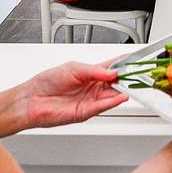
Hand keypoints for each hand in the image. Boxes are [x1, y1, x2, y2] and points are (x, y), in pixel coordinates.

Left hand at [11, 61, 128, 131]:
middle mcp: (93, 87)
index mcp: (91, 73)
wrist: (32, 99)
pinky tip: (121, 96)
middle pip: (117, 82)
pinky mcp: (86, 112)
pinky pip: (103, 106)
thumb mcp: (73, 68)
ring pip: (113, 95)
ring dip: (124, 90)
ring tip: (133, 85)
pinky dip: (113, 102)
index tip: (137, 60)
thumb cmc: (48, 82)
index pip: (113, 67)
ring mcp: (91, 100)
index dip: (126, 64)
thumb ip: (95, 71)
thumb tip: (113, 72)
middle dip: (128, 78)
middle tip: (139, 74)